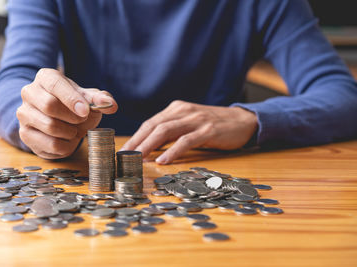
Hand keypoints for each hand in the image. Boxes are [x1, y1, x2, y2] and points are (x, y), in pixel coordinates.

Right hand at [17, 68, 117, 158]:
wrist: (58, 119)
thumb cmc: (74, 105)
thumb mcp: (88, 98)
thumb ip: (100, 99)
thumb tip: (111, 104)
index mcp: (45, 77)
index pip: (55, 85)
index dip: (71, 99)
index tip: (85, 111)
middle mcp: (29, 92)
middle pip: (49, 105)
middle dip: (72, 117)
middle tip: (82, 120)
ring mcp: (24, 113)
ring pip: (50, 126)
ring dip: (71, 132)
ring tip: (75, 129)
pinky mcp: (25, 134)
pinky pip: (50, 144)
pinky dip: (66, 145)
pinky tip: (68, 139)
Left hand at [121, 100, 256, 163]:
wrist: (242, 120)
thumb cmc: (212, 125)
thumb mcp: (188, 124)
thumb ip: (171, 132)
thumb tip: (149, 148)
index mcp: (176, 109)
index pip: (150, 123)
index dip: (135, 137)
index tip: (122, 151)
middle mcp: (182, 111)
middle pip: (153, 126)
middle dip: (136, 142)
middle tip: (123, 157)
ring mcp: (195, 120)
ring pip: (166, 131)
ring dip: (149, 146)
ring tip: (137, 159)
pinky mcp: (208, 130)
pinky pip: (186, 141)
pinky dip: (173, 151)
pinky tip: (163, 161)